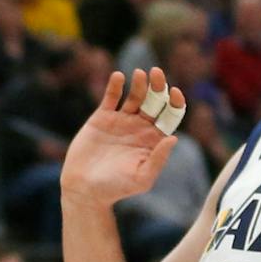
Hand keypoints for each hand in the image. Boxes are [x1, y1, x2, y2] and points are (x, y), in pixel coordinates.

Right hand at [61, 68, 184, 209]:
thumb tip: (174, 138)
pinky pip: (111, 97)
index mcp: (154, 139)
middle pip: (155, 100)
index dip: (175, 102)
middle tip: (157, 73)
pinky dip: (115, 85)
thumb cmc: (116, 188)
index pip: (170, 115)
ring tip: (139, 74)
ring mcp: (122, 120)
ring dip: (140, 83)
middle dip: (158, 86)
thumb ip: (158, 159)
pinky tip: (119, 77)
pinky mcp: (102, 117)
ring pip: (135, 95)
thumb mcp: (142, 178)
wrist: (84, 188)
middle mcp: (141, 127)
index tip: (174, 92)